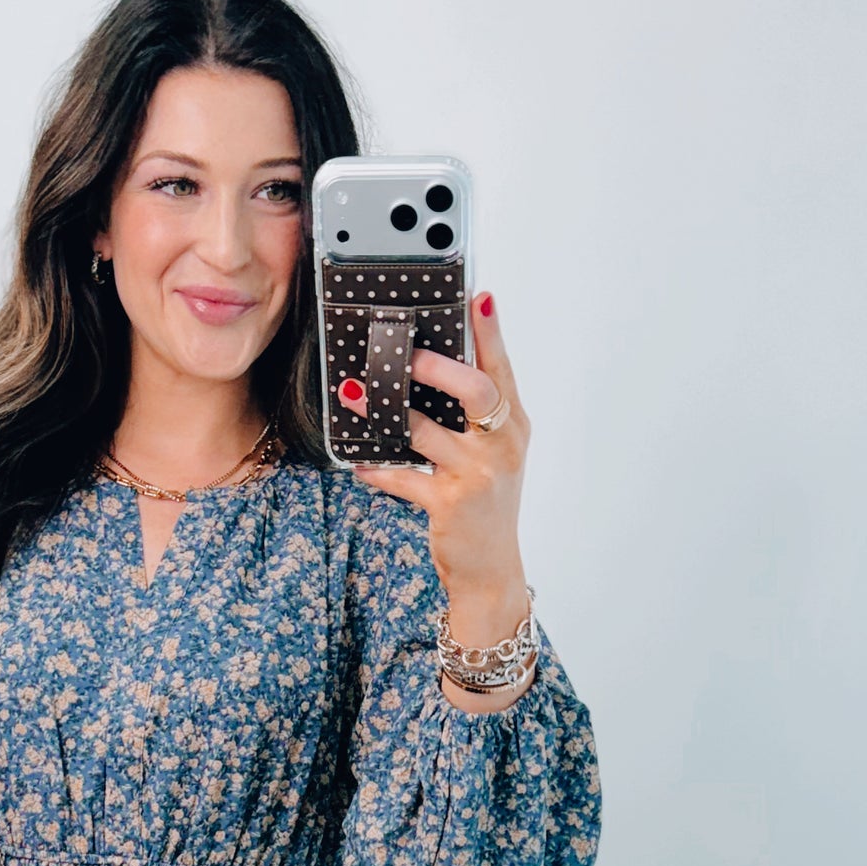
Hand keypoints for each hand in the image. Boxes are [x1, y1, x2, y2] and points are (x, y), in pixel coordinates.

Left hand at [351, 289, 531, 665]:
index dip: (490, 331)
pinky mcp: (449, 505)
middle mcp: (502, 445)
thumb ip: (474, 414)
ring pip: (426, 431)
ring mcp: (477, 475)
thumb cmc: (486, 502)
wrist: (491, 570)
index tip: (477, 295)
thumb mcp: (494, 453)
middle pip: (476, 390)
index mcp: (512, 425)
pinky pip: (403, 478)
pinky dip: (377, 469)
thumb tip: (434, 367)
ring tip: (354, 393)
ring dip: (386, 412)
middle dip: (436, 367)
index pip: (502, 368)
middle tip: (404, 351)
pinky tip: (359, 462)